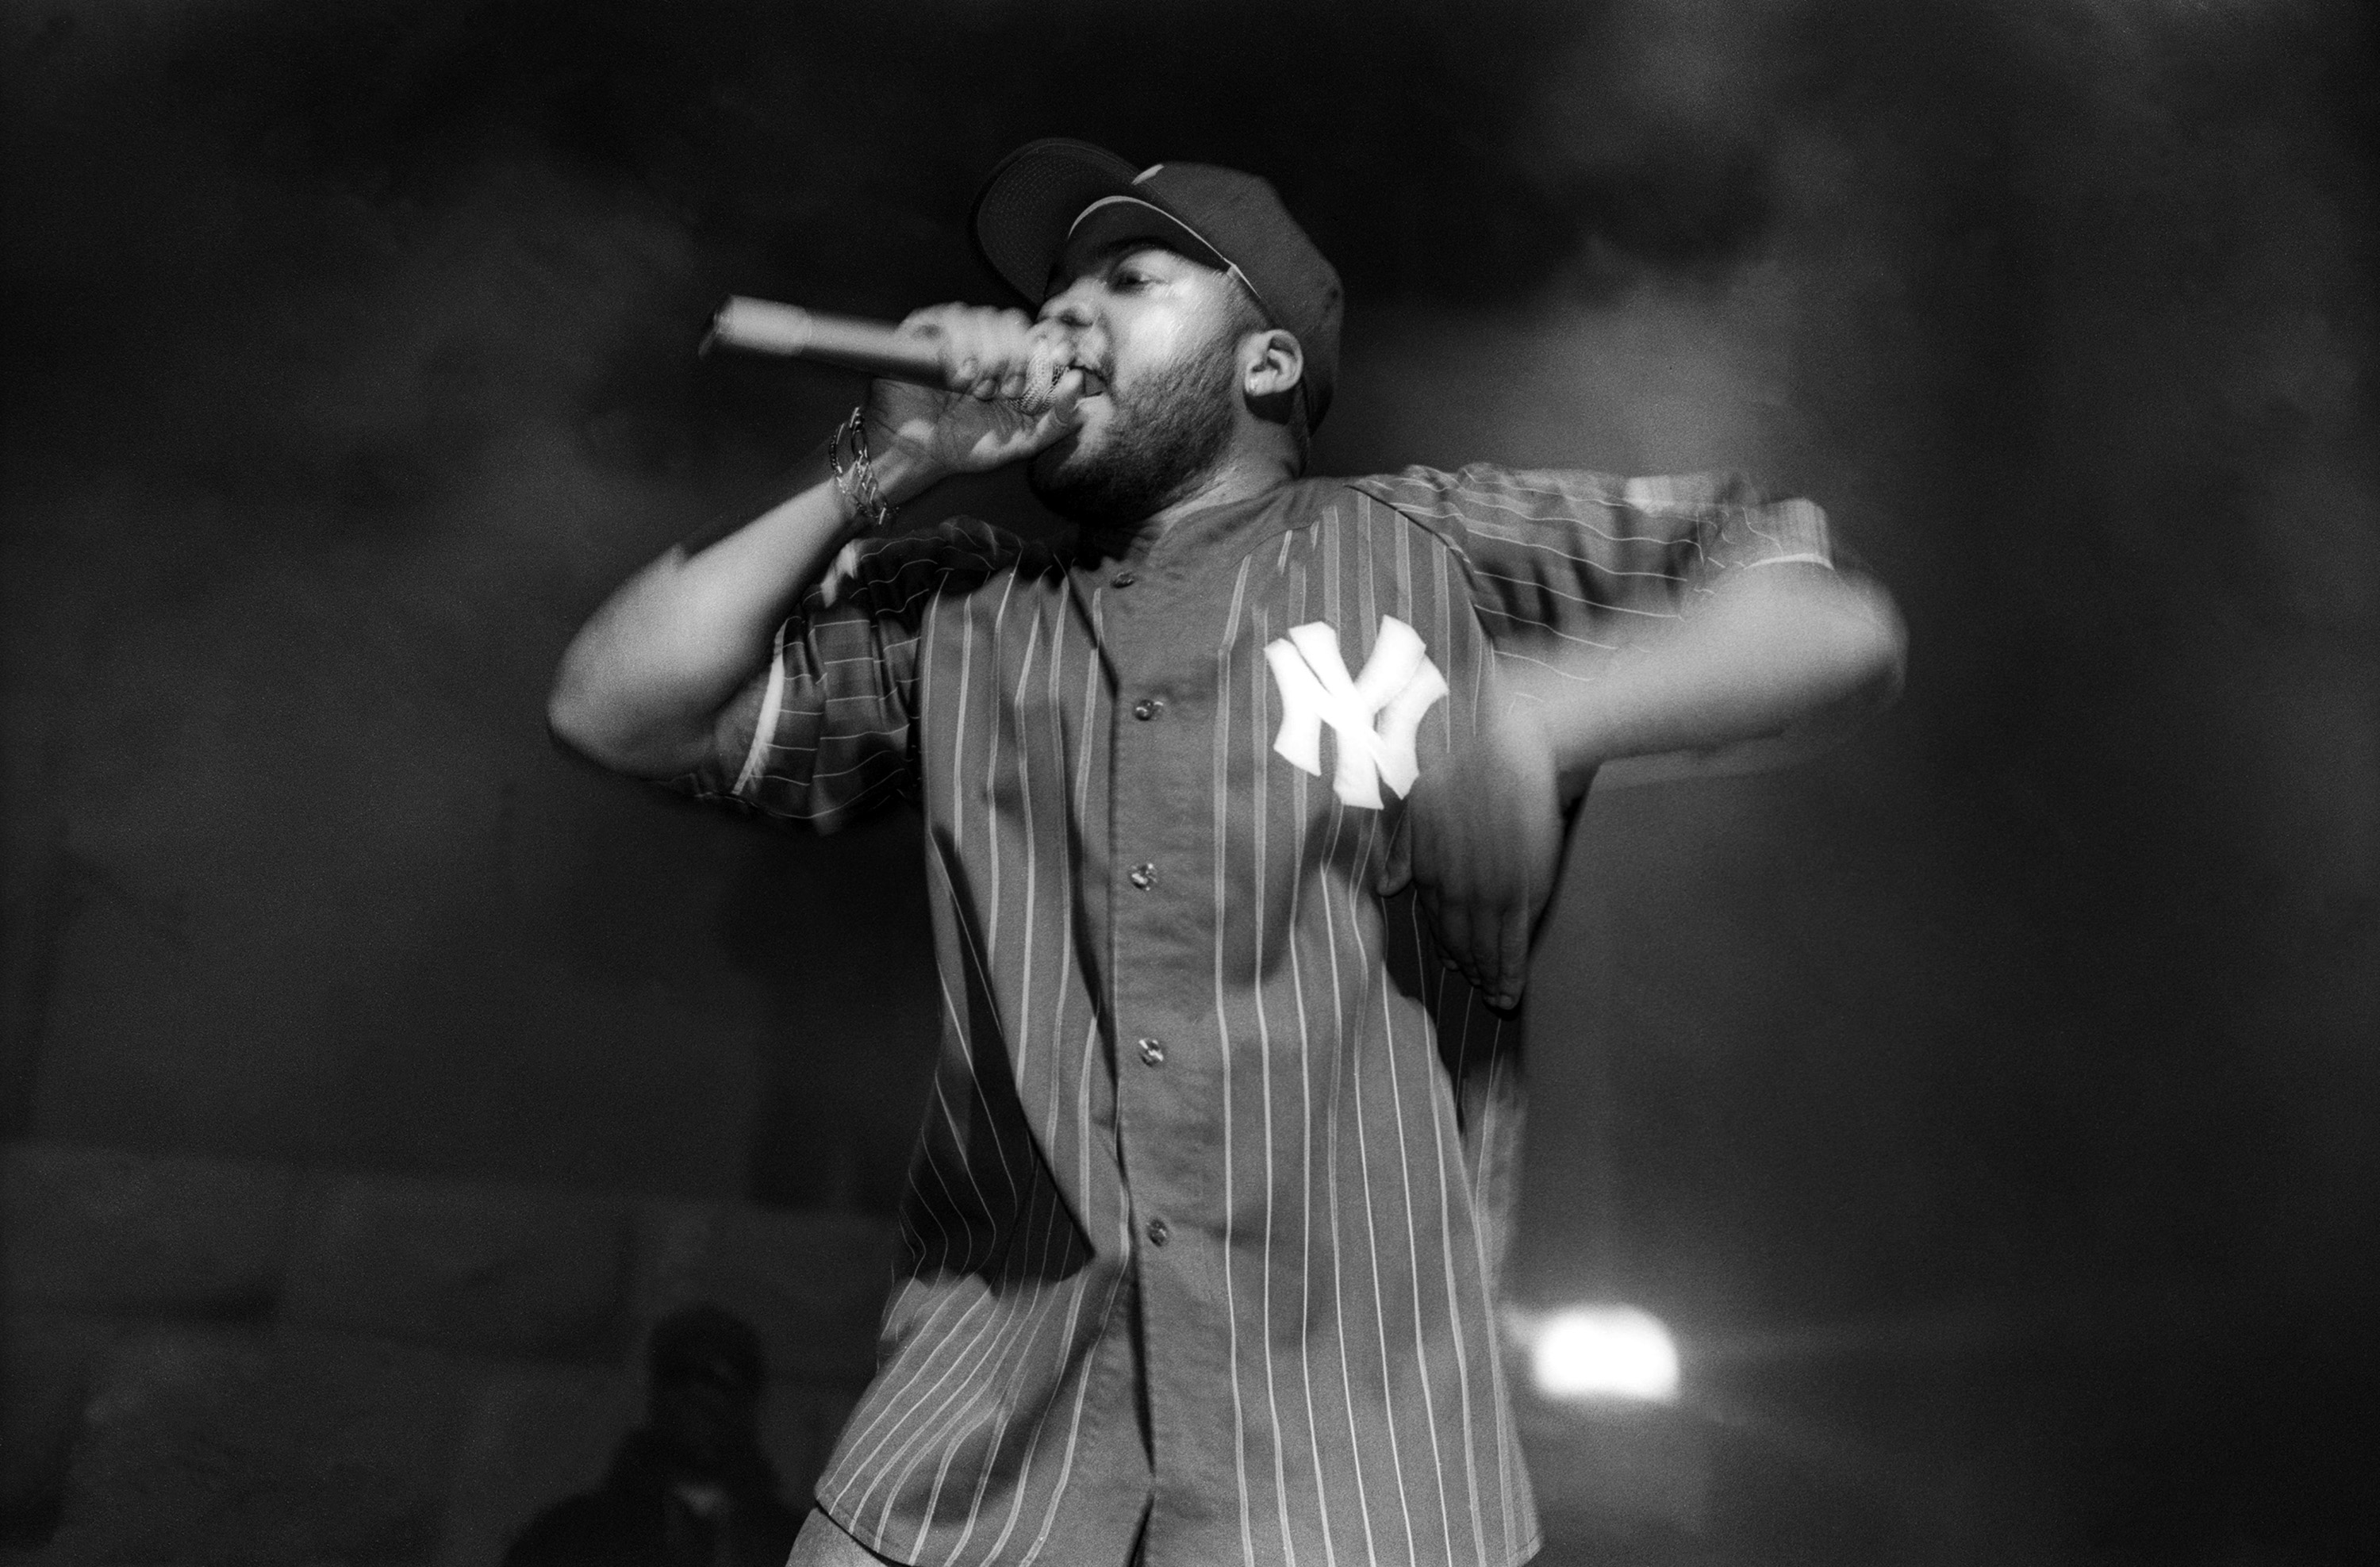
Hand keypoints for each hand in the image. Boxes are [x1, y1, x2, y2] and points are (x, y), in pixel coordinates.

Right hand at [863, 305, 1087, 499]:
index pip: (1042, 334)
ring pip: (985, 317)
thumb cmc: (964, 447)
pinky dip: (959, 346)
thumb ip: (1058, 420)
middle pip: (1015, 322)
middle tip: (1007, 389)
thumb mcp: (1022, 442)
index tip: (1057, 360)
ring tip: (976, 391)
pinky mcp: (926, 331)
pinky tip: (956, 375)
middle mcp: (988, 345)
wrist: (914, 453)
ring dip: (987, 356)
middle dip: (1017, 356)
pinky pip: (950, 318)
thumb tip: (1078, 383)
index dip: (1052, 342)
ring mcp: (956, 335)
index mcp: (1015, 366)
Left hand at [1378, 687, 1566, 1010]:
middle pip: (1460, 940)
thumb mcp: (1420, 802)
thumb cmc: (1466, 766)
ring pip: (1487, 947)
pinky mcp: (1523, 889)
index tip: (1455, 965)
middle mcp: (1454, 885)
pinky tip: (1512, 991)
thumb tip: (1387, 888)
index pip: (1436, 918)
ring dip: (1490, 978)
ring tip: (1498, 1001)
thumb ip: (1403, 848)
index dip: (1446, 945)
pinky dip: (1512, 970)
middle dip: (1469, 968)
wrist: (1513, 746)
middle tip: (1480, 992)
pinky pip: (1514, 941)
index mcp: (1428, 866)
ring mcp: (1489, 890)